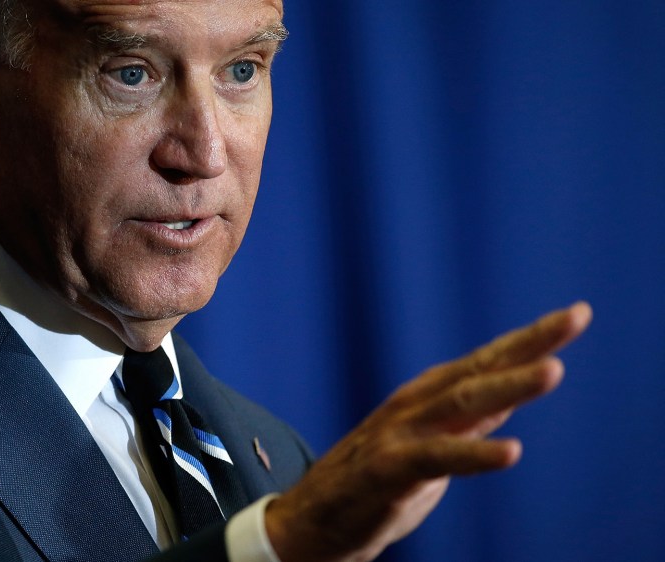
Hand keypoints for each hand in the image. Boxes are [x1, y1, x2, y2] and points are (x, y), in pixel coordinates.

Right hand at [265, 302, 592, 561]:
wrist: (314, 519)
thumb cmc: (377, 481)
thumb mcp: (433, 444)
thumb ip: (471, 419)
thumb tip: (515, 390)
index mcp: (428, 397)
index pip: (488, 361)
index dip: (531, 338)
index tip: (577, 314)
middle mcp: (416, 405)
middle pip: (480, 370)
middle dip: (529, 344)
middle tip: (575, 317)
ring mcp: (399, 433)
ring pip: (461, 403)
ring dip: (508, 385)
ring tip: (553, 370)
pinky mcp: (387, 469)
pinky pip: (436, 458)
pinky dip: (474, 454)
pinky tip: (511, 452)